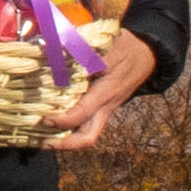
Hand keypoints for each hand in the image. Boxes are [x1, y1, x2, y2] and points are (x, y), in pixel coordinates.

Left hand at [45, 30, 163, 150]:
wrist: (148, 55)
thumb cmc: (126, 48)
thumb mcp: (109, 46)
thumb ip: (85, 52)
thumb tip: (58, 52)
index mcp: (106, 92)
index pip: (83, 113)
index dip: (63, 120)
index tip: (45, 119)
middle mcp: (106, 106)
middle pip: (88, 136)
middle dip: (65, 143)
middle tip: (42, 141)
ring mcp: (105, 109)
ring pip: (88, 134)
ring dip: (66, 140)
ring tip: (44, 139)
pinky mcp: (104, 107)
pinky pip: (87, 125)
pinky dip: (71, 128)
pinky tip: (54, 124)